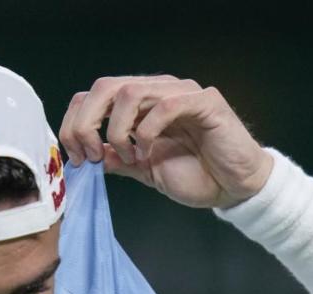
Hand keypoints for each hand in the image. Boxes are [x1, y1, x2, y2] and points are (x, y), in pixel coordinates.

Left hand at [58, 75, 273, 208]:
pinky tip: (148, 153)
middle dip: (86, 122)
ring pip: (131, 91)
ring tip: (128, 157)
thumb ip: (119, 159)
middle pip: (105, 86)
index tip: (77, 158)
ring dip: (118, 129)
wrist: (235, 187)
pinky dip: (147, 132)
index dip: (76, 123)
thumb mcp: (146, 170)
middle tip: (90, 155)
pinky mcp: (204, 102)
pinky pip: (166, 106)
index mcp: (140, 105)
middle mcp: (158, 91)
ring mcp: (181, 94)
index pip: (94, 96)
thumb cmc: (198, 175)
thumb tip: (89, 155)